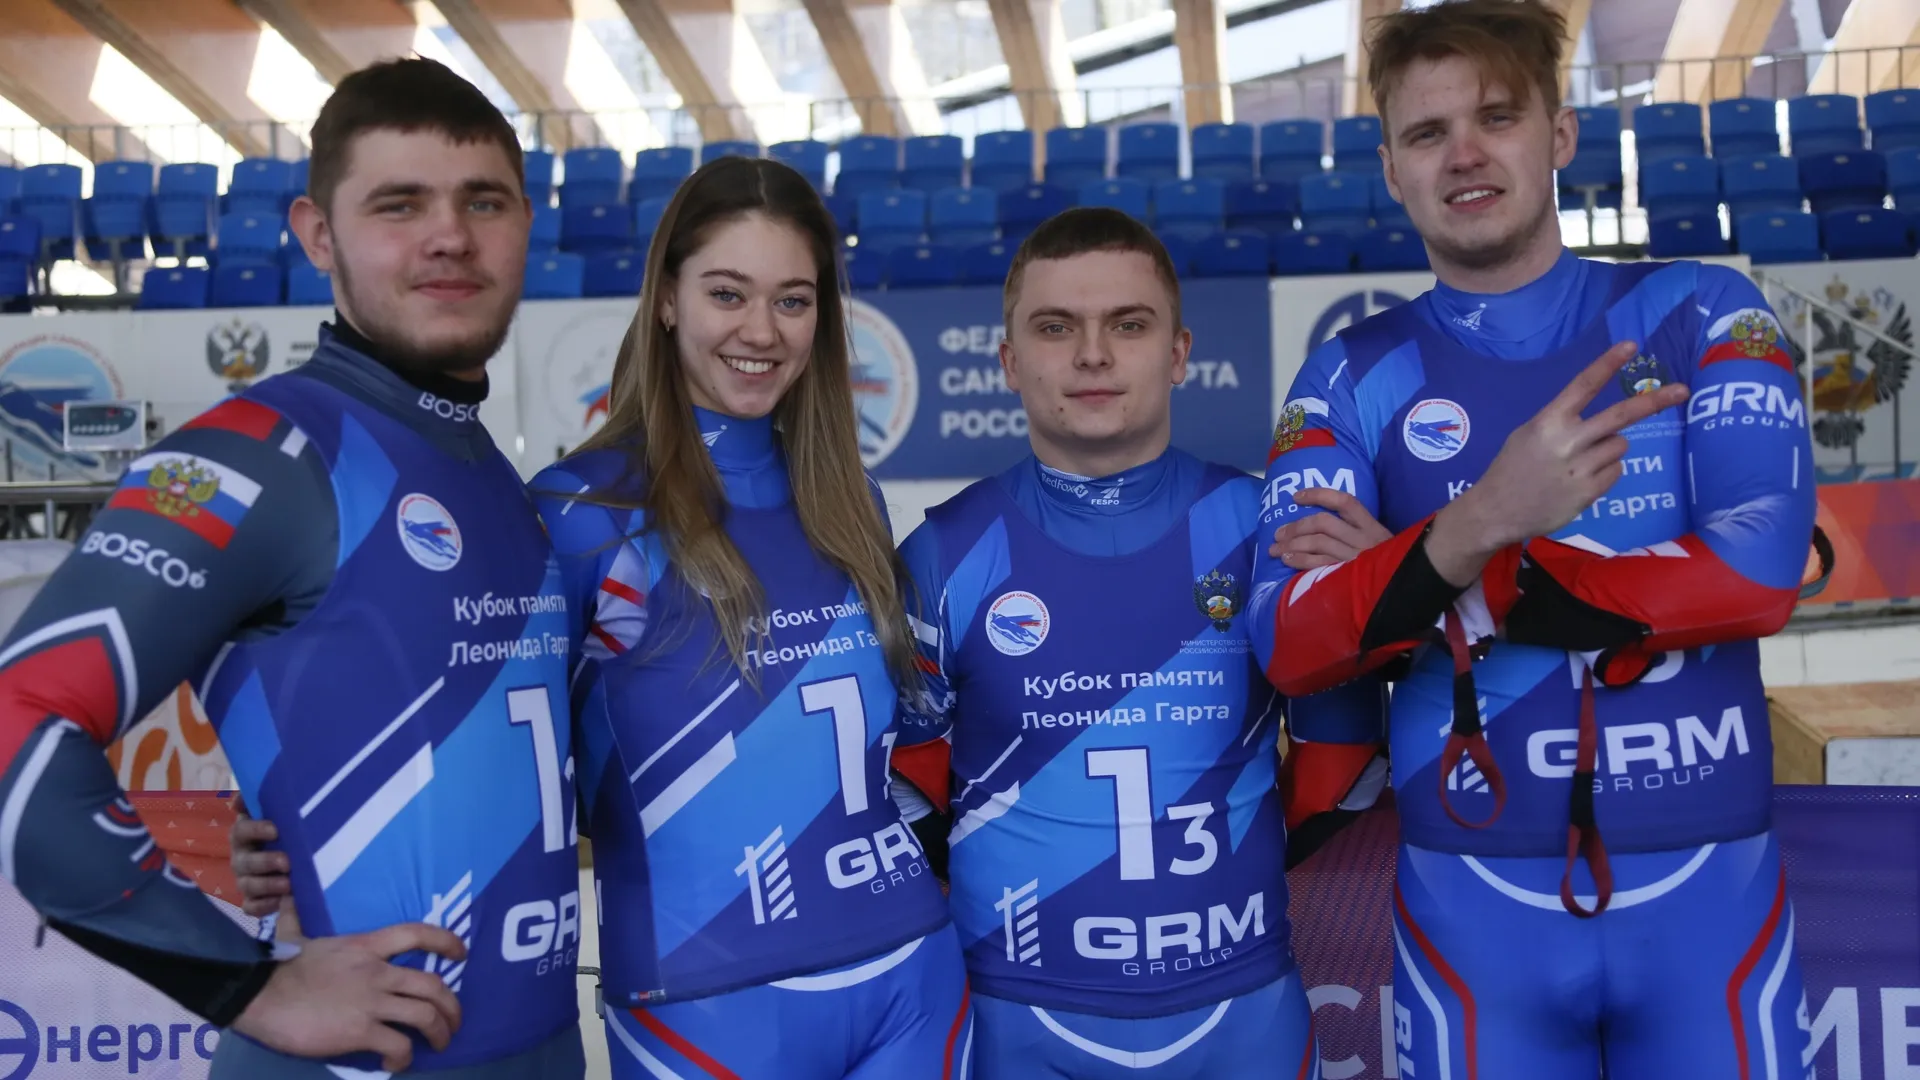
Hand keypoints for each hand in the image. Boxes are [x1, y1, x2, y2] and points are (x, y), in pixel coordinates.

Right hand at [229, 924, 465, 1071]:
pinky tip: (397, 1063)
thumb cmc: (276, 967)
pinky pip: (398, 1045)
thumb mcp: (294, 935)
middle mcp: (377, 972)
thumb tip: (285, 897)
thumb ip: (297, 918)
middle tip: (454, 1021)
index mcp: (366, 946)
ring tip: (440, 1044)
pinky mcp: (360, 1031)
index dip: (446, 941)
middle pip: (433, 984)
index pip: (417, 933)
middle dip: (452, 1006)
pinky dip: (405, 1057)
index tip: (461, 953)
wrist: (258, 995)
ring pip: (425, 1015)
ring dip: (440, 1033)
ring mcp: (371, 1002)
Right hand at [231, 811, 293, 920]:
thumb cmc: (287, 831)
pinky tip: (281, 902)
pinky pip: (251, 906)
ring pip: (248, 885)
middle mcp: (241, 858)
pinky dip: (264, 906)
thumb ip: (269, 800)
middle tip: (287, 862)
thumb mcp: (282, 813)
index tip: (276, 830)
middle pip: (244, 861)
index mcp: (245, 834)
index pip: (241, 830)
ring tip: (289, 885)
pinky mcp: (253, 900)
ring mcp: (245, 880)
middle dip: (265, 862)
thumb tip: (242, 799)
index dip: (256, 829)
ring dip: (268, 885)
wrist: (296, 859)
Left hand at [1271, 488, 1392, 569]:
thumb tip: (1316, 525)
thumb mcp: (1380, 543)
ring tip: (1276, 549)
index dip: (1319, 495)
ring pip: (1318, 543)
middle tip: (1278, 533)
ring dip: (1292, 544)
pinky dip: (1299, 561)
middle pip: (1324, 523)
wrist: (1406, 590)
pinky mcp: (1347, 577)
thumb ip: (1356, 532)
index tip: (1296, 497)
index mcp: (1372, 526)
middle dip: (1296, 526)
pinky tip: (1287, 561)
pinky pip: (1318, 564)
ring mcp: (1355, 558)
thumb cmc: (1387, 566)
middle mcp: (1364, 539)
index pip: (1345, 502)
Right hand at [1429, 342, 1686, 584]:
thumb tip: (1606, 422)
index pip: (1584, 385)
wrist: (1496, 511)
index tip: (1631, 345)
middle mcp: (1567, 441)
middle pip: (1620, 416)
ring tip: (1582, 461)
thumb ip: (1562, 423)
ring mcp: (1581, 468)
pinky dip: (1605, 472)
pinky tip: (1581, 479)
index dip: (1607, 363)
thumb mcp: (1528, 434)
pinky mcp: (1590, 492)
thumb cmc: (1511, 468)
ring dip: (1609, 449)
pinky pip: (1616, 471)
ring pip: (1620, 445)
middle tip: (1682, 390)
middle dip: (1653, 401)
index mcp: (1548, 422)